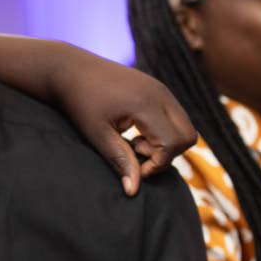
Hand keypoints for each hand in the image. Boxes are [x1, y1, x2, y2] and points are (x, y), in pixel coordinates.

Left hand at [52, 54, 195, 196]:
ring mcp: (162, 89)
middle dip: (167, 154)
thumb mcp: (96, 134)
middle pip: (188, 136)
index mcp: (146, 104)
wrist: (71, 69)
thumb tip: (134, 191)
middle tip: (135, 153)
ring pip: (185, 127)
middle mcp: (161, 94)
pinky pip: (176, 116)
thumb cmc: (79, 102)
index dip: (157, 163)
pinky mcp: (159, 89)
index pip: (173, 143)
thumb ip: (119, 160)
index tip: (133, 167)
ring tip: (134, 143)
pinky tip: (136, 132)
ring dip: (166, 143)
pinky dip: (163, 131)